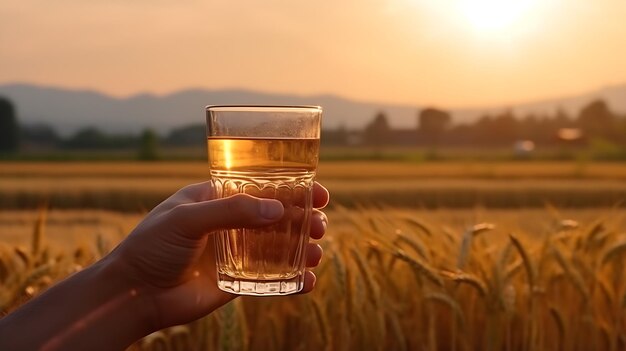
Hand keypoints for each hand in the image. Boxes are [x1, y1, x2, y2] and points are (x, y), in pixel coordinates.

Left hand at [109, 181, 329, 330]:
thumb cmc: (152, 246)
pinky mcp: (237, 281)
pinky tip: (307, 281)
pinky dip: (292, 280)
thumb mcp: (187, 218)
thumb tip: (278, 210)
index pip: (262, 188)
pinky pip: (271, 278)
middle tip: (320, 226)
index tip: (319, 193)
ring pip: (279, 247)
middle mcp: (231, 223)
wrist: (133, 293)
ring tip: (315, 254)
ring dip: (302, 248)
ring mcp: (236, 252)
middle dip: (304, 220)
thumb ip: (230, 211)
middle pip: (278, 217)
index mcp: (218, 198)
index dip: (293, 189)